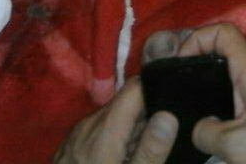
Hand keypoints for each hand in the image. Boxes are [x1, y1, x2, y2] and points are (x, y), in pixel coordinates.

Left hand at [53, 77, 178, 163]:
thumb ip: (150, 152)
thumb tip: (168, 115)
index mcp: (103, 132)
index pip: (134, 88)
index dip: (157, 92)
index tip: (175, 108)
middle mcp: (87, 125)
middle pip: (125, 103)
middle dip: (146, 117)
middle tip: (160, 144)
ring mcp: (76, 135)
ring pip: (112, 118)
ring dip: (130, 131)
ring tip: (138, 157)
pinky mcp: (70, 146)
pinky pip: (98, 131)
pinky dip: (114, 140)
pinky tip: (120, 160)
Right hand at [173, 23, 245, 163]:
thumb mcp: (235, 145)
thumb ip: (206, 132)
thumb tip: (198, 127)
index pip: (224, 32)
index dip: (197, 38)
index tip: (180, 63)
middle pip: (226, 52)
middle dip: (200, 62)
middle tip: (178, 84)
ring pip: (233, 75)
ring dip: (211, 84)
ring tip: (189, 105)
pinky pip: (241, 96)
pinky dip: (223, 102)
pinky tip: (213, 126)